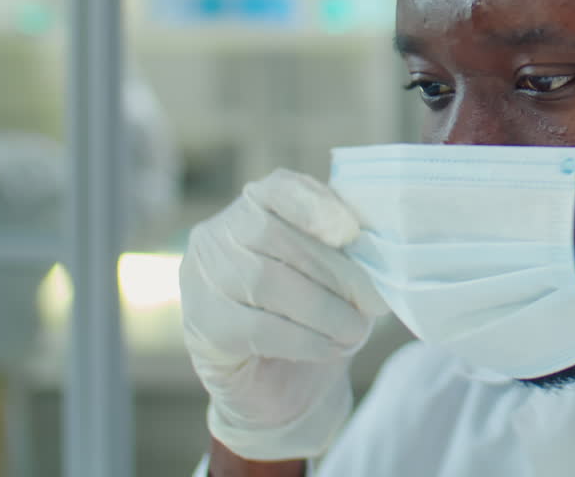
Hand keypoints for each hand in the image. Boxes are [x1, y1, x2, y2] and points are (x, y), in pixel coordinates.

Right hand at [180, 169, 386, 460]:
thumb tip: (373, 247)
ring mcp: (201, 282)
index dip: (313, 205)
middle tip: (372, 302)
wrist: (280, 384)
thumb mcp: (335, 272)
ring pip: (266, 282)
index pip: (277, 189)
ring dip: (323, 309)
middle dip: (333, 271)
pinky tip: (330, 347)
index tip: (349, 232)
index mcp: (253, 207)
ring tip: (355, 330)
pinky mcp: (202, 329)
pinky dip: (304, 338)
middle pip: (274, 236)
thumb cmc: (314, 314)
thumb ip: (345, 249)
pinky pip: (258, 327)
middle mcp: (216, 236)